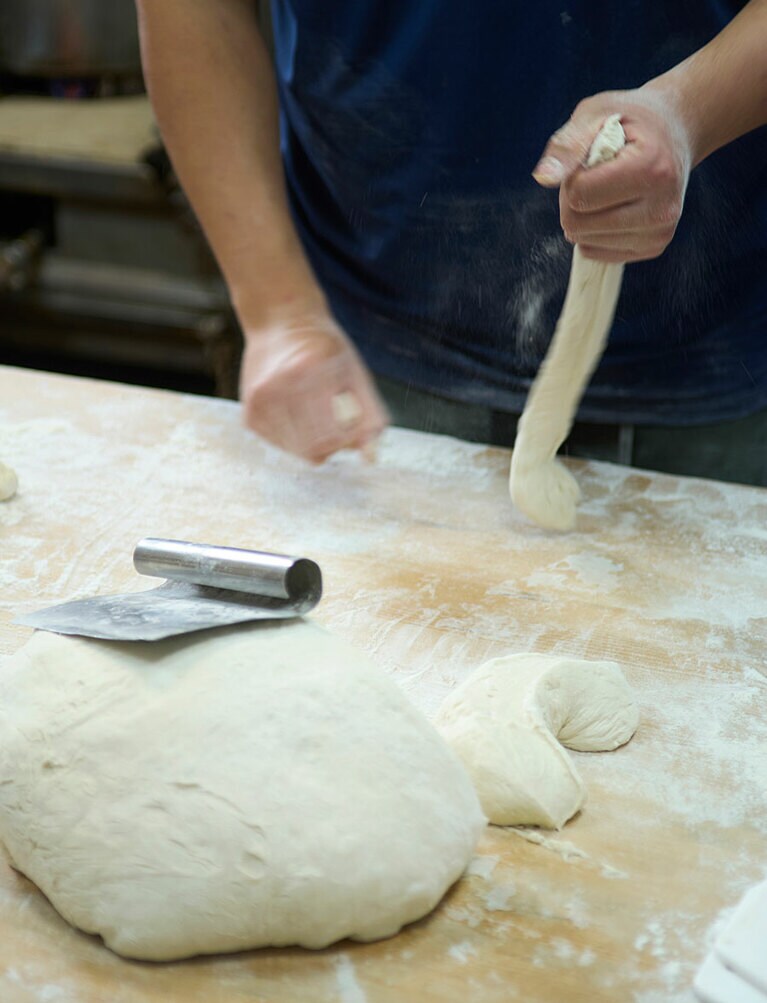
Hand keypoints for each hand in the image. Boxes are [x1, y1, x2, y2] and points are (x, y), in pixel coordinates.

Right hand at [239, 303, 388, 463]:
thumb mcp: (356, 374)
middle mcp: (279, 385)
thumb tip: (370, 458)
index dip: (347, 440)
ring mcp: (260, 401)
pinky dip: (294, 437)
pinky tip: (296, 412)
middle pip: (313, 449)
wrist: (280, 320)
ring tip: (316, 413)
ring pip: (296, 451)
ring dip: (312, 441)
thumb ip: (369, 415)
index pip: (333, 435)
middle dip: (331, 445)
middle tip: (336, 423)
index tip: (352, 426)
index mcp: (310, 371)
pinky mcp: (249, 413)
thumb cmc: (326, 349)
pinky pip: (279, 444)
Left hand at [533, 89, 692, 263]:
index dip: (572, 176)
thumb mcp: (596, 112)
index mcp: (651, 169)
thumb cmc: (630, 119)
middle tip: (596, 175)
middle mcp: (661, 207)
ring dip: (584, 215)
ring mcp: (659, 232)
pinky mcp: (654, 247)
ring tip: (609, 188)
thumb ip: (568, 144)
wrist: (675, 132)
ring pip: (584, 242)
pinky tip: (615, 206)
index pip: (579, 195)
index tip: (591, 158)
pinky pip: (596, 253)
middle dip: (574, 199)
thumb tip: (543, 177)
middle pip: (577, 225)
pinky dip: (594, 231)